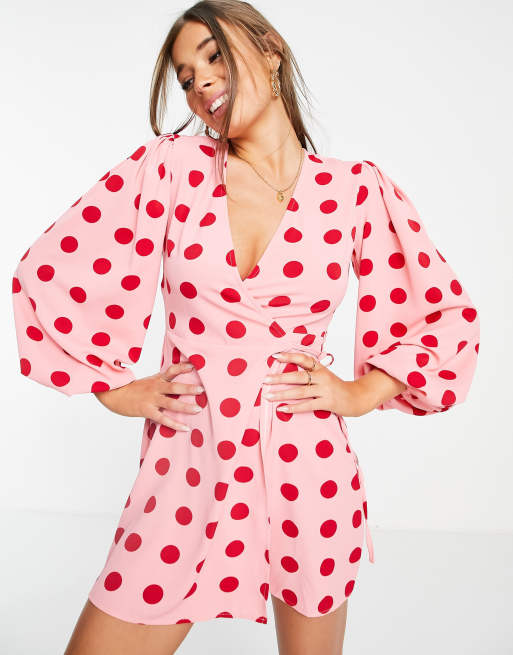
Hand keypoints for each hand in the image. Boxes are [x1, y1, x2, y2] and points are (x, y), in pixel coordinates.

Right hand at [93, 361, 204, 430]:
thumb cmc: (133, 389)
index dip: (183, 367)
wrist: (113, 394)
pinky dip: (175, 424)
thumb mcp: (148, 381)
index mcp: (157, 379)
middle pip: (175, 386)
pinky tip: (185, 428)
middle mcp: (155, 387)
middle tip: (202, 389)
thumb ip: (162, 381)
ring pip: (171, 402)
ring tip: (198, 409)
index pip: (172, 370)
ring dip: (186, 406)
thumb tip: (179, 384)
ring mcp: (151, 399)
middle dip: (189, 388)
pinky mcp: (147, 411)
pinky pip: (163, 418)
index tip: (195, 365)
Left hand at [262, 351, 377, 417]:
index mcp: (321, 368)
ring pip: (300, 392)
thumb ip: (311, 372)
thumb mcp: (325, 375)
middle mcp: (323, 377)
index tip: (275, 356)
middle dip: (280, 378)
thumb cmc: (336, 387)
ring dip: (282, 394)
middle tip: (265, 380)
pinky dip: (294, 408)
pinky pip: (307, 406)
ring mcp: (325, 390)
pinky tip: (282, 409)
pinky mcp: (327, 403)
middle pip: (298, 377)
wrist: (357, 398)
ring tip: (268, 396)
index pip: (304, 359)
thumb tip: (288, 371)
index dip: (290, 356)